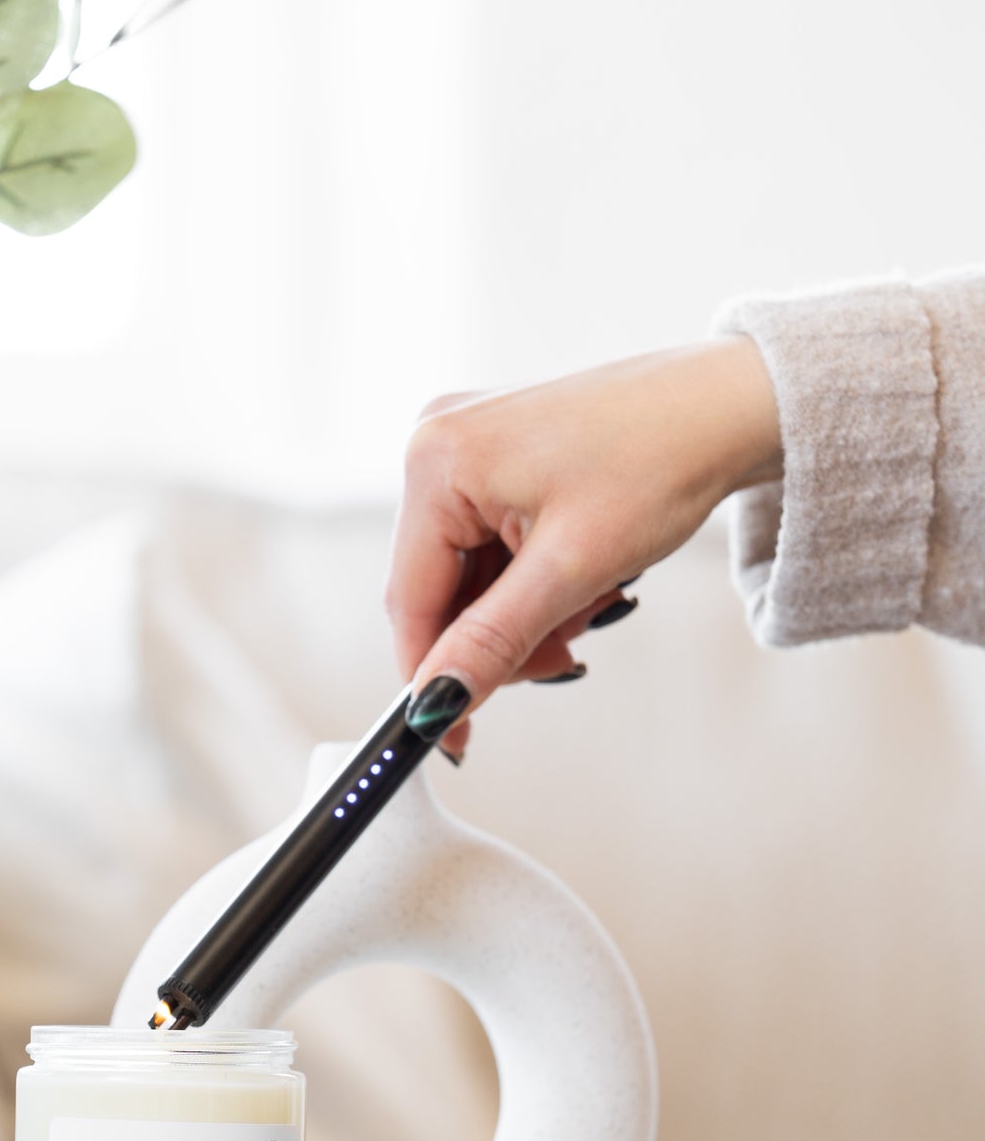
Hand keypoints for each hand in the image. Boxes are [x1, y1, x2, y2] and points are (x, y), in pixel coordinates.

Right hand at [386, 338, 780, 753]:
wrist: (730, 406)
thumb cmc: (661, 459)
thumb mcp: (571, 569)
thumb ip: (492, 642)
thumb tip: (436, 702)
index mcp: (437, 460)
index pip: (409, 597)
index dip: (430, 675)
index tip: (451, 734)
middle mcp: (438, 443)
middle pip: (440, 588)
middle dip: (498, 636)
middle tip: (560, 658)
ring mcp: (468, 447)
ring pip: (472, 574)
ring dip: (525, 611)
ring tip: (593, 600)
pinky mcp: (499, 455)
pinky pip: (493, 545)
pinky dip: (535, 579)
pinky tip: (584, 575)